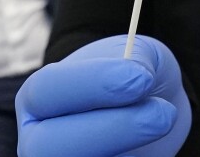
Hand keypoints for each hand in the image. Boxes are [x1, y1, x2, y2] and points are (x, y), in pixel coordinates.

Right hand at [16, 35, 190, 156]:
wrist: (154, 109)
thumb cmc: (134, 75)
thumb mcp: (138, 53)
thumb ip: (135, 59)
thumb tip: (137, 78)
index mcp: (36, 98)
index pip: (45, 91)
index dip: (93, 83)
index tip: (141, 78)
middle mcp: (38, 141)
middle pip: (48, 146)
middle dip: (111, 129)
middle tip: (162, 114)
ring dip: (128, 146)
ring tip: (163, 120)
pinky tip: (152, 144)